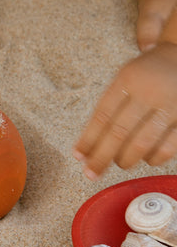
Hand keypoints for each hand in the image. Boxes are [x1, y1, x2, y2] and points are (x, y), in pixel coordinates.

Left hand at [73, 42, 176, 177]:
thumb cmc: (148, 74)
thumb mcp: (125, 77)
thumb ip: (109, 106)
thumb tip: (87, 147)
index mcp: (127, 80)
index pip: (102, 115)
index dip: (88, 139)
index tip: (78, 156)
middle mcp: (148, 92)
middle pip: (118, 132)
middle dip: (101, 157)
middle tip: (91, 173)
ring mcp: (169, 106)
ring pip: (142, 143)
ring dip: (126, 159)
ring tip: (120, 162)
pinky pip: (168, 148)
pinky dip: (153, 159)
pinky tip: (146, 158)